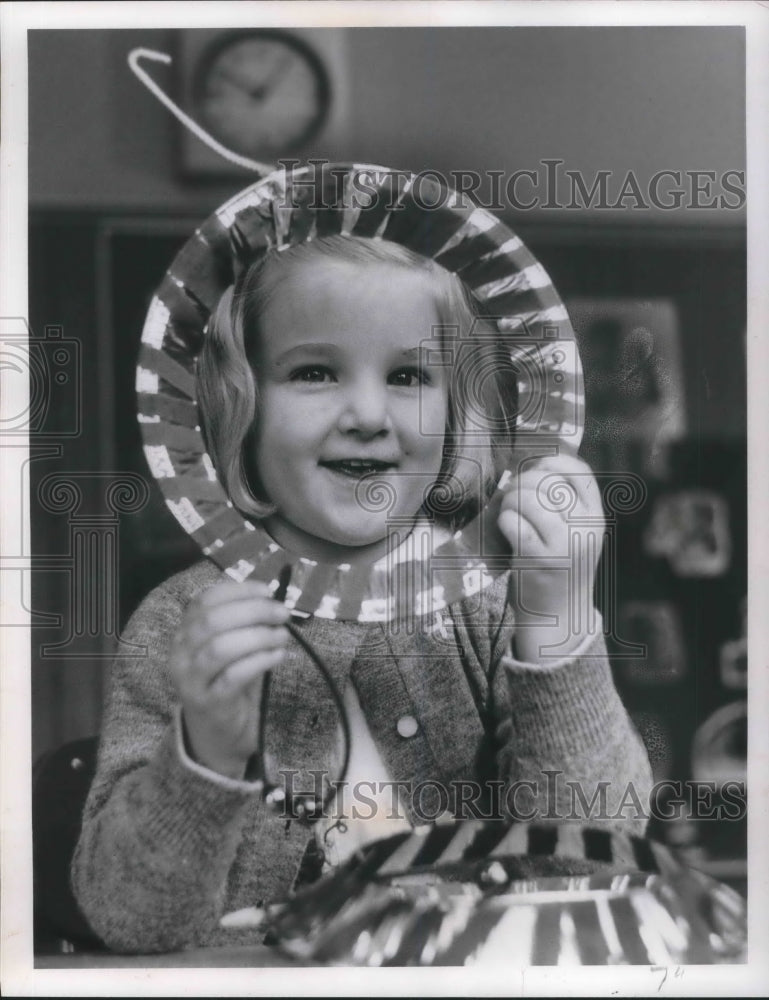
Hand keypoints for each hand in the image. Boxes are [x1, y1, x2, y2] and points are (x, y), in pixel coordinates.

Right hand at [168, 579, 290, 779]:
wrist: (216, 734)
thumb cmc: (227, 683)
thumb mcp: (231, 648)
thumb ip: (244, 623)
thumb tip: (272, 599)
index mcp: (185, 633)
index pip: (205, 600)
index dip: (238, 591)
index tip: (268, 591)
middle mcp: (181, 654)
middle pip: (213, 621)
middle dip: (254, 611)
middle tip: (282, 614)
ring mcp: (191, 681)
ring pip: (221, 648)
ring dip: (258, 636)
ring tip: (283, 636)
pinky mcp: (208, 703)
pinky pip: (234, 676)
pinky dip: (260, 661)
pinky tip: (278, 656)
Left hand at [497, 454, 603, 663]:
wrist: (558, 618)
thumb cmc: (560, 569)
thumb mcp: (577, 535)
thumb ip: (566, 505)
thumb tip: (533, 466)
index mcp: (595, 518)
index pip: (580, 472)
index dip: (553, 461)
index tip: (537, 468)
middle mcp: (584, 528)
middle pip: (547, 481)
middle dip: (521, 483)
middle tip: (512, 496)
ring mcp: (562, 544)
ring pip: (527, 498)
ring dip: (509, 501)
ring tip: (509, 513)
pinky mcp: (537, 558)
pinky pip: (512, 521)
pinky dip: (503, 521)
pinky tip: (507, 531)